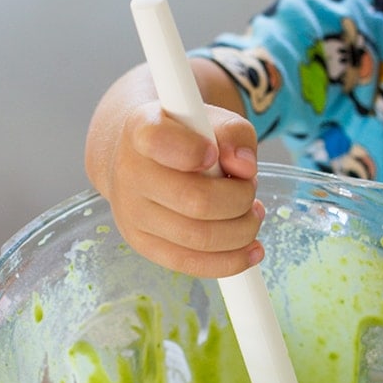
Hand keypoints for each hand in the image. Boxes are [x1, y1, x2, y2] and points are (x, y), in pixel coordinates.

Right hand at [95, 98, 264, 277]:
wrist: (139, 157)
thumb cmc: (182, 136)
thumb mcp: (210, 119)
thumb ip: (234, 134)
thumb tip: (245, 167)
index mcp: (142, 130)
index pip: (160, 141)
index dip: (194, 151)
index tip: (213, 153)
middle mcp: (129, 173)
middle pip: (195, 200)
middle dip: (239, 199)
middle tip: (250, 188)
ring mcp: (131, 214)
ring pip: (198, 238)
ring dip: (241, 230)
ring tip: (252, 214)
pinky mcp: (142, 244)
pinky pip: (190, 263)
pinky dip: (230, 260)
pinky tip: (251, 250)